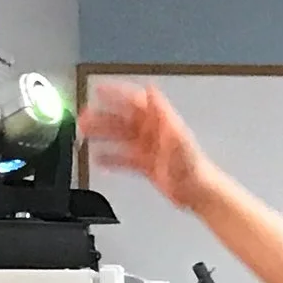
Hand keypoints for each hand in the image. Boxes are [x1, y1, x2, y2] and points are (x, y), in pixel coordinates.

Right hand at [82, 80, 208, 208]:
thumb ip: (162, 112)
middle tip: (82, 116)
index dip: (116, 94)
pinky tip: (98, 159)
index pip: (134, 101)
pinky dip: (111, 158)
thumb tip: (151, 89)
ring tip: (83, 133)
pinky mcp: (146, 166)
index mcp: (158, 122)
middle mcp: (152, 133)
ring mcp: (148, 149)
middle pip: (122, 119)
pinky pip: (124, 158)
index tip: (98, 90)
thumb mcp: (177, 136)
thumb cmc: (193, 166)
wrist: (200, 193)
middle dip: (101, 116)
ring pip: (119, 137)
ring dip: (102, 134)